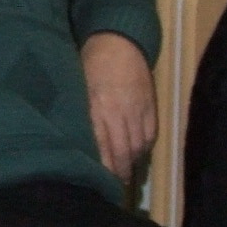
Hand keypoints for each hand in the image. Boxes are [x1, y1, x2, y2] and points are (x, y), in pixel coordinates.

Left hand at [81, 31, 155, 183]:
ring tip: (124, 174)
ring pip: (138, 145)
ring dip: (132, 162)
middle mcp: (118, 111)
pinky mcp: (151, 104)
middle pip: (123, 151)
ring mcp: (137, 108)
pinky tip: (137, 154)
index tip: (98, 183)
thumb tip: (75, 143)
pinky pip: (150, 133)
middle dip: (119, 171)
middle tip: (113, 186)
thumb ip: (80, 115)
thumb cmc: (87, 64)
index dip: (103, 168)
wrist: (117, 40)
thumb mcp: (76, 89)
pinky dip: (144, 147)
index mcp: (96, 108)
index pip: (102, 147)